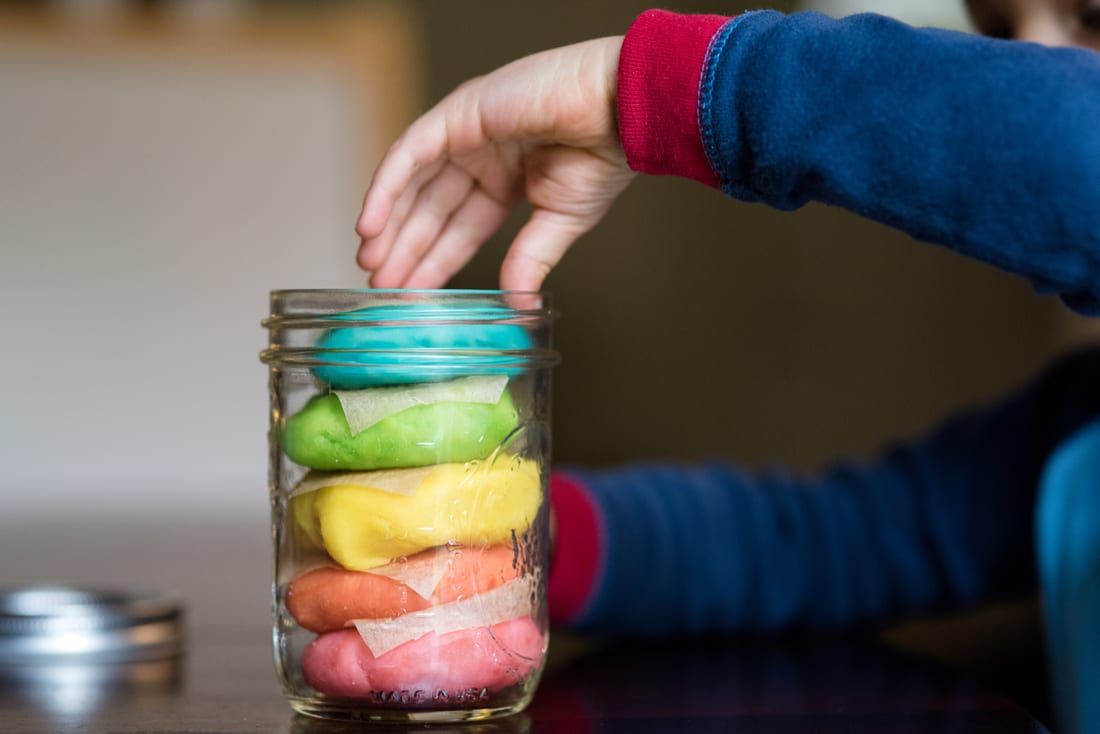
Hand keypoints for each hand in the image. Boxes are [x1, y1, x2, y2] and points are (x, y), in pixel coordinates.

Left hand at [356, 36, 635, 291]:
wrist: (623, 110)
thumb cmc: (605, 156)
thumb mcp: (561, 221)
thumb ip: (530, 259)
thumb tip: (518, 305)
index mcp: (508, 180)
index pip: (460, 228)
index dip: (435, 262)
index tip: (411, 295)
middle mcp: (481, 156)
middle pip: (431, 210)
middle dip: (404, 248)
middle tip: (379, 286)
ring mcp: (466, 132)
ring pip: (414, 183)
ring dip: (389, 223)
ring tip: (370, 263)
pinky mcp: (458, 112)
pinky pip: (409, 153)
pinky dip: (386, 187)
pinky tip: (370, 224)